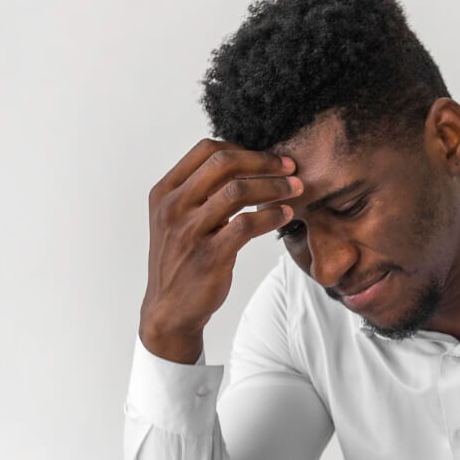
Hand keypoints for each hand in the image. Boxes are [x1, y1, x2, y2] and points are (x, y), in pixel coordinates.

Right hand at [139, 139, 303, 361]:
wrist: (169, 310)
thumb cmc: (181, 260)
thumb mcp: (176, 219)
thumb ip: (199, 191)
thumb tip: (244, 162)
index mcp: (164, 192)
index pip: (206, 150)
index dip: (242, 148)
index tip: (267, 158)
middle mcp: (172, 208)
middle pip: (223, 163)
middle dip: (263, 161)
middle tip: (289, 166)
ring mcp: (189, 232)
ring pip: (237, 191)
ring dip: (274, 186)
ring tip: (295, 189)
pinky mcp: (209, 256)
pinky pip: (247, 224)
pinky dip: (271, 215)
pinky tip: (285, 215)